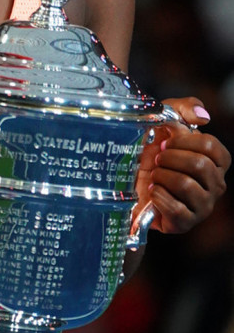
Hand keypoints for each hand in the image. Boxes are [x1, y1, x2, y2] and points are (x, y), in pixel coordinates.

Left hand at [143, 97, 228, 233]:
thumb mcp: (159, 122)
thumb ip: (181, 109)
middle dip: (170, 158)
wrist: (119, 180)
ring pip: (187, 186)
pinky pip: (176, 209)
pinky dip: (158, 196)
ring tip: (153, 176)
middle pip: (201, 166)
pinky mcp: (185, 223)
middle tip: (156, 159)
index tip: (166, 142)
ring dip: (162, 176)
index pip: (214, 148)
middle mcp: (215, 185)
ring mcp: (202, 206)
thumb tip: (204, 116)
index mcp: (214, 162)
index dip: (186, 142)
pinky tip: (151, 192)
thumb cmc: (144, 151)